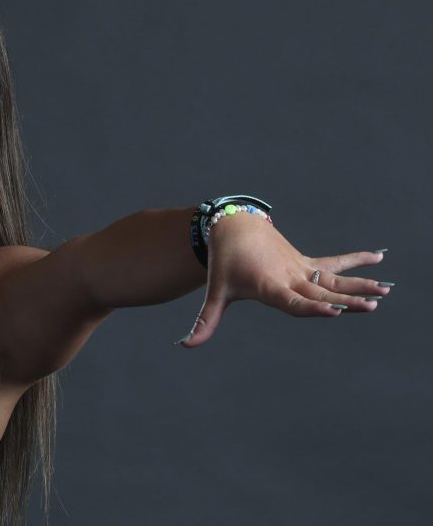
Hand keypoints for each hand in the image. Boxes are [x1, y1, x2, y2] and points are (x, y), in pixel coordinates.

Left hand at [179, 214, 389, 346]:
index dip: (313, 309)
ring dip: (359, 283)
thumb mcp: (216, 291)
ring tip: (385, 291)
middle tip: (370, 306)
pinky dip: (356, 260)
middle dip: (345, 301)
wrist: (232, 227)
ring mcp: (300, 269)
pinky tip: (380, 257)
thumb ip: (206, 320)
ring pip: (333, 279)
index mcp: (269, 287)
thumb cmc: (224, 263)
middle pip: (320, 293)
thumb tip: (185, 344)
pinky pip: (334, 263)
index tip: (334, 311)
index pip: (293, 301)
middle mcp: (289, 278)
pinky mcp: (306, 262)